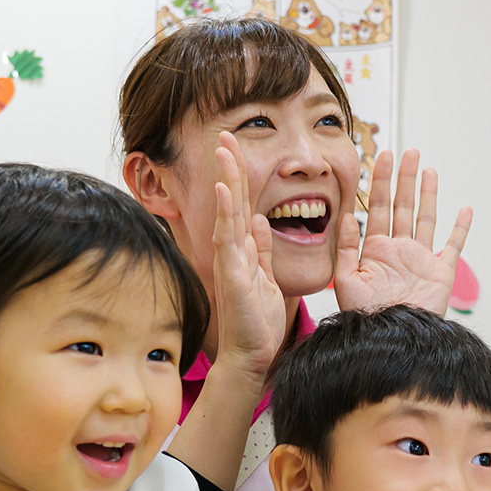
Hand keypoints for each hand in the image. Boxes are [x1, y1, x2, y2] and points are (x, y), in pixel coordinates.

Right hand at [211, 130, 287, 377]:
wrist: (253, 356)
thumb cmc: (259, 322)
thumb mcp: (266, 277)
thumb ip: (261, 249)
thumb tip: (257, 219)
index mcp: (245, 250)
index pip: (243, 204)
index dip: (241, 175)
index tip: (237, 146)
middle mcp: (233, 251)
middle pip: (231, 201)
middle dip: (230, 167)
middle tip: (225, 134)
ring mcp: (230, 261)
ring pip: (227, 213)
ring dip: (227, 180)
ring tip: (224, 151)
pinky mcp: (232, 275)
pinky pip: (229, 239)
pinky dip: (226, 213)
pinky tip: (224, 189)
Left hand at [333, 149, 471, 314]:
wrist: (389, 340)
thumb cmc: (364, 317)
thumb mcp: (344, 280)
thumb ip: (345, 248)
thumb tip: (347, 216)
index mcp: (375, 249)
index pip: (377, 206)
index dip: (379, 181)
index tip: (382, 157)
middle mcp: (399, 250)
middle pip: (403, 205)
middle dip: (404, 178)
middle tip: (408, 152)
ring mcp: (420, 259)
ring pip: (426, 218)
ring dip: (428, 194)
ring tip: (428, 170)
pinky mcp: (440, 273)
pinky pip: (452, 247)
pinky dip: (460, 229)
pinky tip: (465, 210)